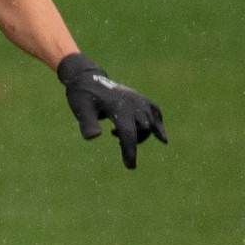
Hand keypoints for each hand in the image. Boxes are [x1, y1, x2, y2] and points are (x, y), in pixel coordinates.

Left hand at [57, 53, 167, 168]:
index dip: (130, 151)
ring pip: (150, 123)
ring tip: (117, 133)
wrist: (87, 78)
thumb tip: (93, 138)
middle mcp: (133, 103)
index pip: (128, 133)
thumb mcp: (81, 110)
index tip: (130, 167)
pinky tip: (162, 138)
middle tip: (113, 137)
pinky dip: (159, 124)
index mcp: (118, 107)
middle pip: (142, 130)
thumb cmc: (83, 96)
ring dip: (140, 134)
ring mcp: (139, 100)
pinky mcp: (140, 99)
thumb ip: (88, 123)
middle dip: (132, 143)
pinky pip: (156, 112)